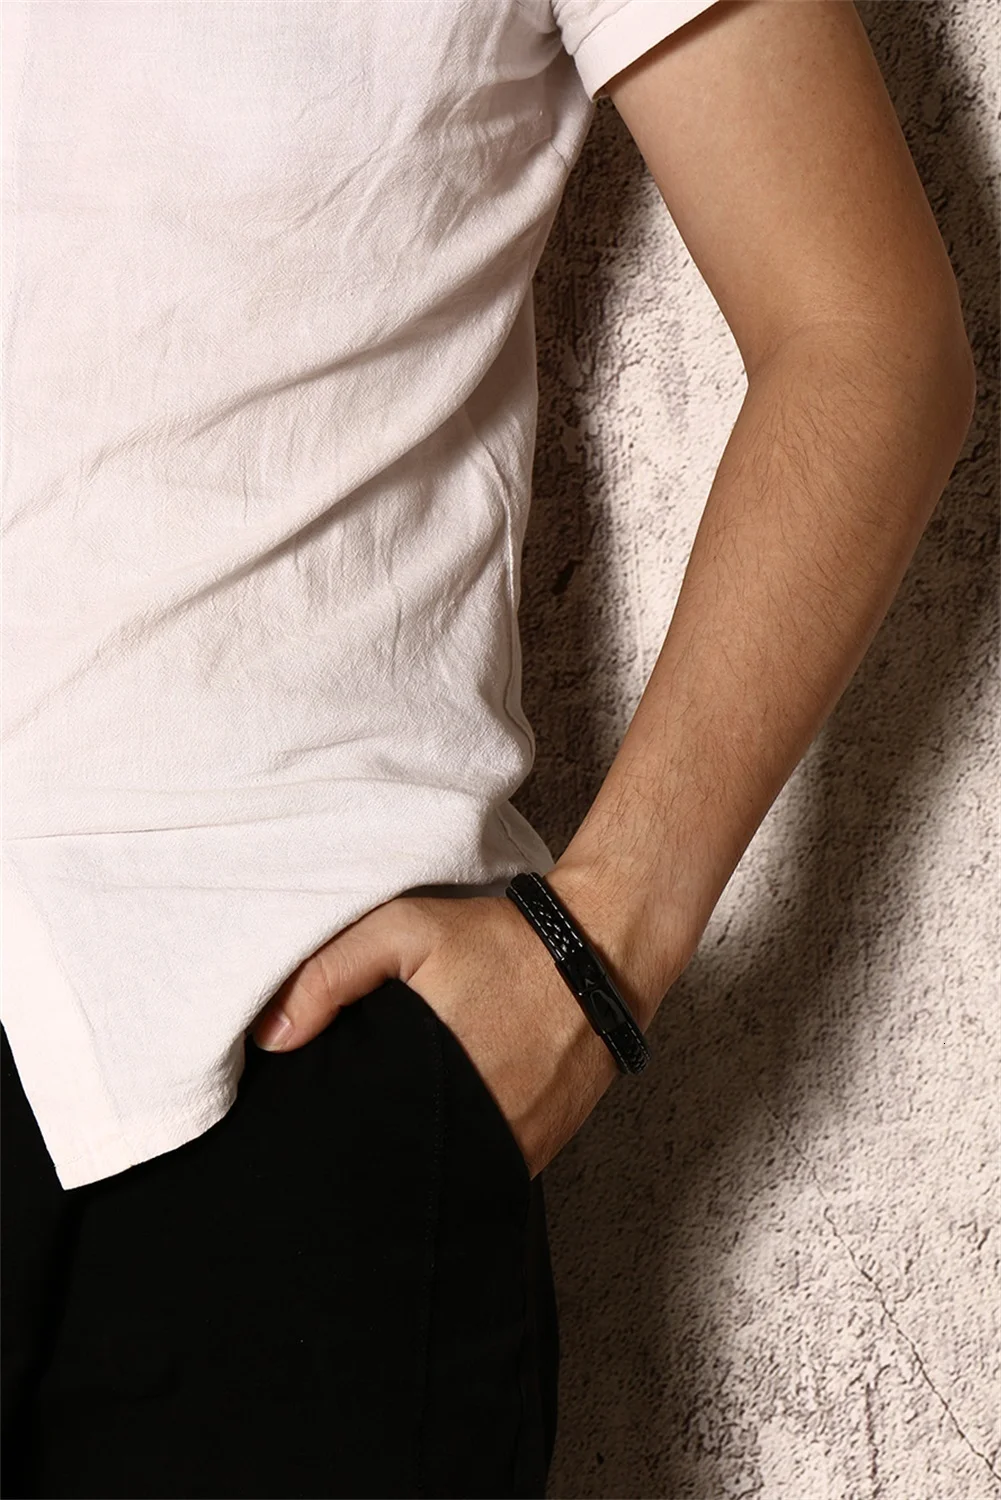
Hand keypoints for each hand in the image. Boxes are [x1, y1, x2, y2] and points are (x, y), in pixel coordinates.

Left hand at [249, 874, 626, 1178]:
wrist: (598, 954)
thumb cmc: (496, 940)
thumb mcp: (404, 929)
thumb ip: (329, 974)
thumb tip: (268, 1038)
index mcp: (422, 1072)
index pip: (351, 1135)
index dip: (322, 1137)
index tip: (302, 1130)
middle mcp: (467, 1124)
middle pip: (389, 1165)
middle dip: (363, 1153)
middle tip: (341, 1136)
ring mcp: (506, 1148)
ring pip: (437, 1180)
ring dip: (411, 1163)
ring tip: (393, 1134)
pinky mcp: (535, 1156)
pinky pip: (479, 1174)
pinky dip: (456, 1160)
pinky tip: (441, 1132)